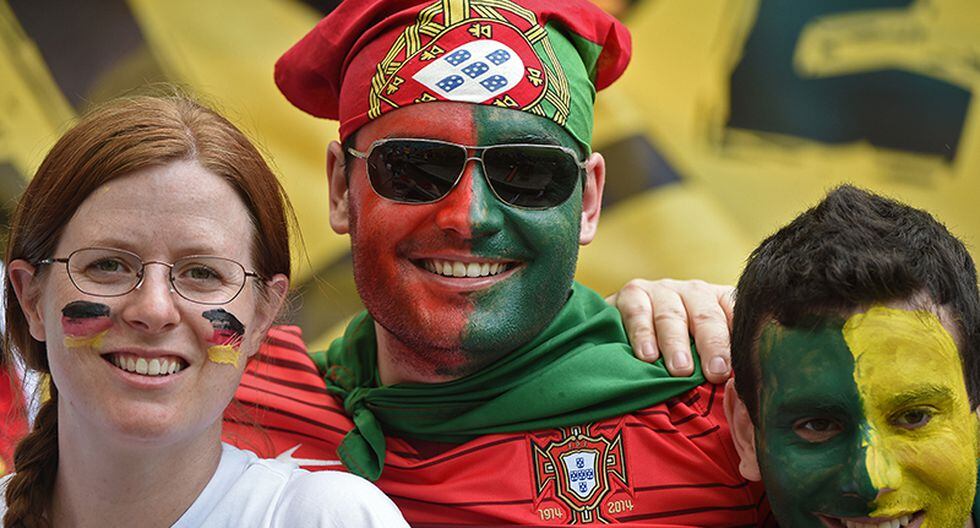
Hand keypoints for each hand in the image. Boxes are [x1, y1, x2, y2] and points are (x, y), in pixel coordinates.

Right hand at [606, 279, 733, 383]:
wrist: (626, 326)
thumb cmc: (680, 349)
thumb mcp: (706, 353)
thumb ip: (725, 366)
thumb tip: (742, 394)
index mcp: (722, 302)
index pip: (738, 316)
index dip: (742, 341)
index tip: (743, 369)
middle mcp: (696, 292)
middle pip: (707, 316)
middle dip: (712, 345)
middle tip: (716, 372)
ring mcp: (664, 290)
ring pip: (672, 316)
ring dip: (676, 344)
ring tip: (681, 370)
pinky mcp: (633, 293)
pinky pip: (639, 313)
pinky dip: (643, 335)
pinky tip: (647, 356)